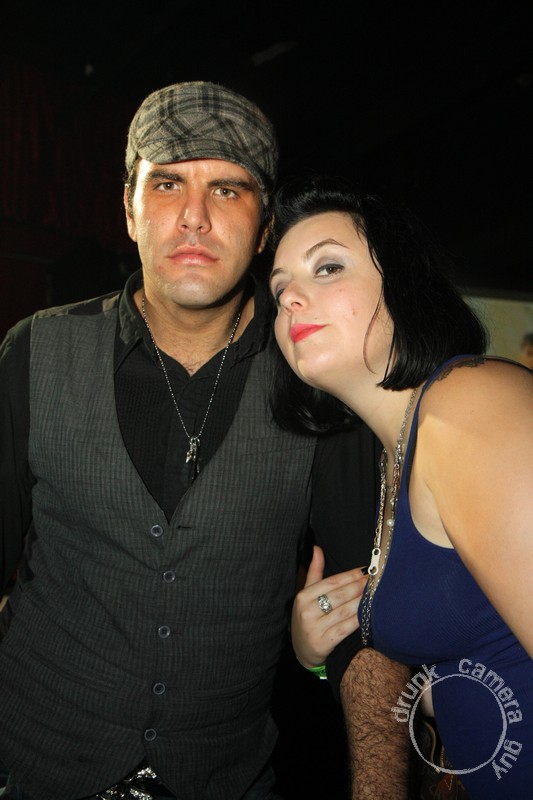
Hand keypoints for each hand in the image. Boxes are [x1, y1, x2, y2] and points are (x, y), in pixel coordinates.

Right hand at [291, 545, 367, 667]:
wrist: (302, 651)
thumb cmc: (308, 618)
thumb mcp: (306, 595)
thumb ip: (314, 572)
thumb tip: (317, 548)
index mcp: (303, 596)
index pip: (331, 582)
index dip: (350, 575)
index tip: (366, 570)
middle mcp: (307, 611)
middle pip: (340, 595)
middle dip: (359, 586)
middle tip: (375, 580)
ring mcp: (314, 628)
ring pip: (345, 611)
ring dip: (362, 602)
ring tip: (376, 594)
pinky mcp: (323, 644)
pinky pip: (345, 629)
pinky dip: (358, 620)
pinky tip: (369, 614)